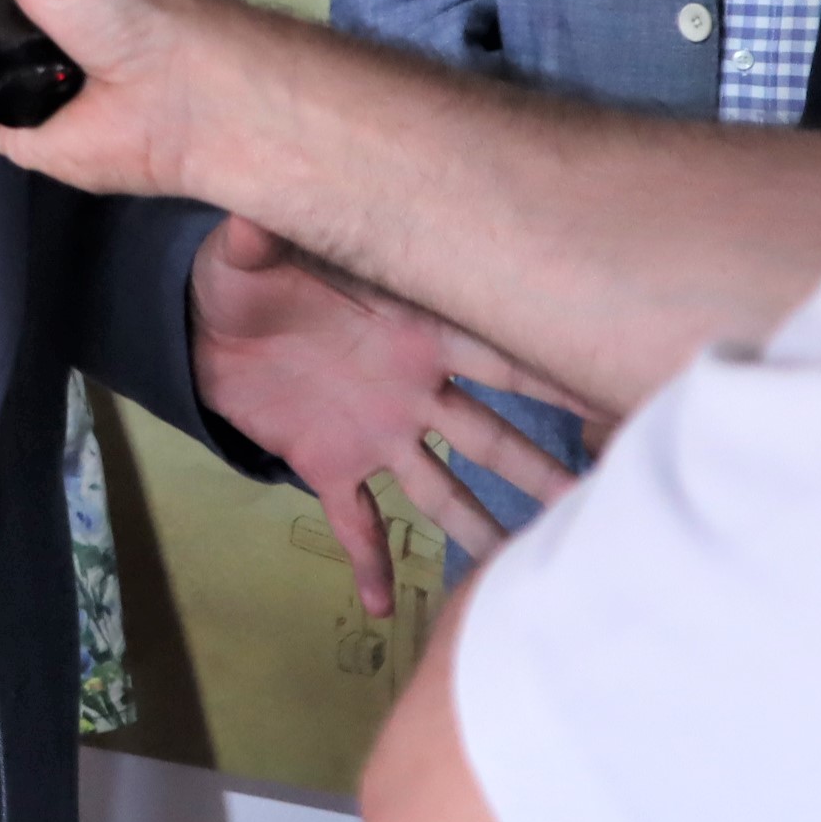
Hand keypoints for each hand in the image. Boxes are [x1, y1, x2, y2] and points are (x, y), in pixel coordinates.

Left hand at [187, 218, 576, 615]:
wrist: (200, 324)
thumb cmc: (248, 273)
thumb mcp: (253, 249)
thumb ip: (267, 236)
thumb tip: (255, 213)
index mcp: (412, 332)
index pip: (496, 354)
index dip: (554, 374)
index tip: (619, 392)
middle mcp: (411, 389)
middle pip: (492, 438)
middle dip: (544, 470)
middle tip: (604, 501)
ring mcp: (376, 433)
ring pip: (443, 489)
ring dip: (483, 528)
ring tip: (525, 573)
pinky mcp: (327, 464)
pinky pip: (358, 520)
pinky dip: (369, 562)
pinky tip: (382, 608)